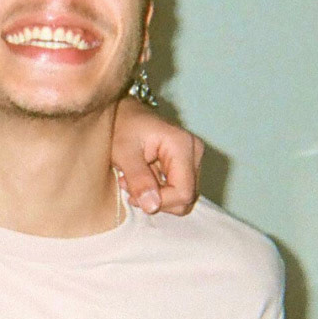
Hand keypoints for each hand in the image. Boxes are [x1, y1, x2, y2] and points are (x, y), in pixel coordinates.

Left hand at [112, 97, 203, 215]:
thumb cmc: (121, 126)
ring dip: (156, 195)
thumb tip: (152, 207)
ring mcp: (193, 158)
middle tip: (130, 187)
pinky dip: (158, 190)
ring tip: (133, 180)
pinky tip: (141, 178)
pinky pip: (177, 188)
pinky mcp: (186, 163)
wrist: (123, 111)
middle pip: (186, 197)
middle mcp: (195, 152)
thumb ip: (138, 179)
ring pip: (182, 196)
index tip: (133, 195)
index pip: (183, 192)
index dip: (160, 202)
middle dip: (157, 199)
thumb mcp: (124, 152)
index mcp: (183, 146)